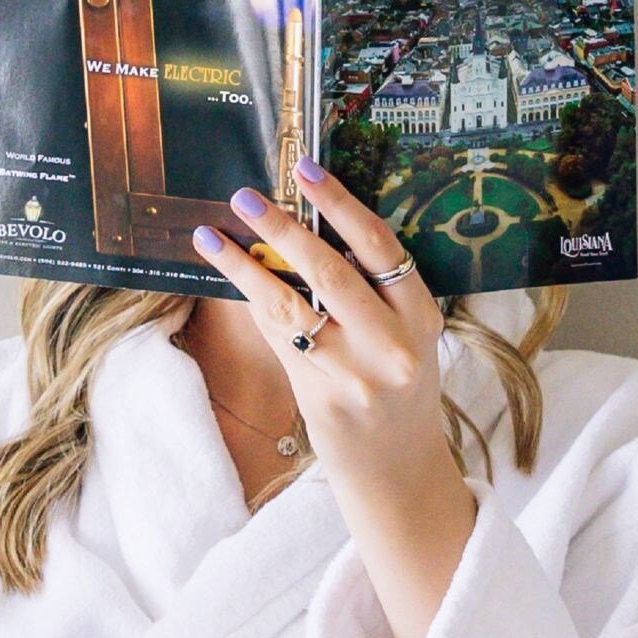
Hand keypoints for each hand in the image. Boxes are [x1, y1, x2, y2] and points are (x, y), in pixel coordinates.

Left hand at [192, 162, 475, 637]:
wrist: (398, 467)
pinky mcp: (320, 396)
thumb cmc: (398, 389)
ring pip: (293, 305)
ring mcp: (355, 374)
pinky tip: (229, 274)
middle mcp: (393, 344)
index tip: (307, 170)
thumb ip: (371, 292)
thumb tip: (306, 228)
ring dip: (247, 265)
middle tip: (247, 196)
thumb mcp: (405, 336)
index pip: (381, 247)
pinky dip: (252, 302)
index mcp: (422, 317)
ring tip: (215, 234)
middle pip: (333, 271)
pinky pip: (279, 337)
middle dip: (285, 228)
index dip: (341, 205)